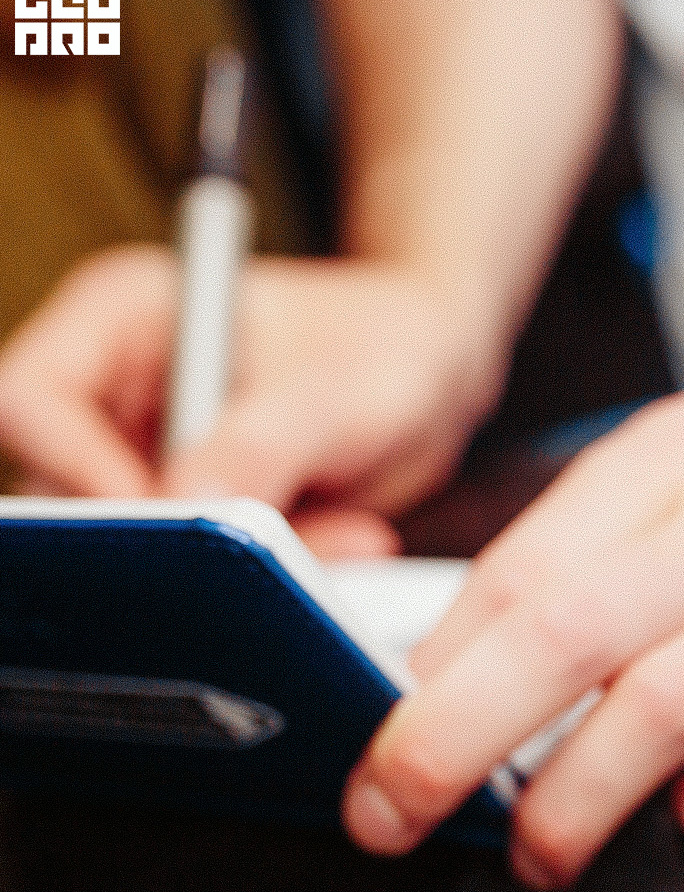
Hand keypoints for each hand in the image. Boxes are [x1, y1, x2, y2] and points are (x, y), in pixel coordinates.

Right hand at [0, 244, 504, 556]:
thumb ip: (259, 445)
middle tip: (269, 551)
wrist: (436, 373)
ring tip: (344, 532)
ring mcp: (145, 455)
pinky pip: (198, 569)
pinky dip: (270, 573)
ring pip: (138, 545)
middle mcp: (113, 389)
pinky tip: (350, 538)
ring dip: (235, 563)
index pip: (33, 401)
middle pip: (65, 491)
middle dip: (168, 535)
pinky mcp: (189, 513)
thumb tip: (183, 509)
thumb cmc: (387, 344)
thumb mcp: (334, 392)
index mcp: (120, 318)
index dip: (75, 470)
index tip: (158, 520)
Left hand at [341, 386, 683, 886]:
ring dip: (575, 800)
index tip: (376, 752)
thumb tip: (445, 687)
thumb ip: (579, 565)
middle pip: (565, 630)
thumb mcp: (674, 485)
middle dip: (455, 739)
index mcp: (663, 464)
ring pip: (661, 707)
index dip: (430, 676)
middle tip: (391, 816)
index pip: (519, 573)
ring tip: (537, 853)